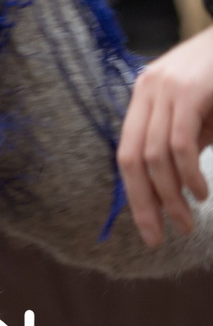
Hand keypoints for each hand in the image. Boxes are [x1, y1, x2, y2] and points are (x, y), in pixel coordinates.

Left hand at [118, 24, 212, 245]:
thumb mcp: (200, 112)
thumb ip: (185, 140)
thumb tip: (175, 181)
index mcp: (143, 96)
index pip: (125, 154)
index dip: (133, 195)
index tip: (147, 228)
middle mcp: (146, 91)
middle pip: (131, 159)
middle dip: (144, 203)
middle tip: (158, 236)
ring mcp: (164, 88)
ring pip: (154, 155)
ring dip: (170, 194)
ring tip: (186, 219)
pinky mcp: (187, 90)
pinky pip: (179, 141)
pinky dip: (186, 172)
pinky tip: (199, 192)